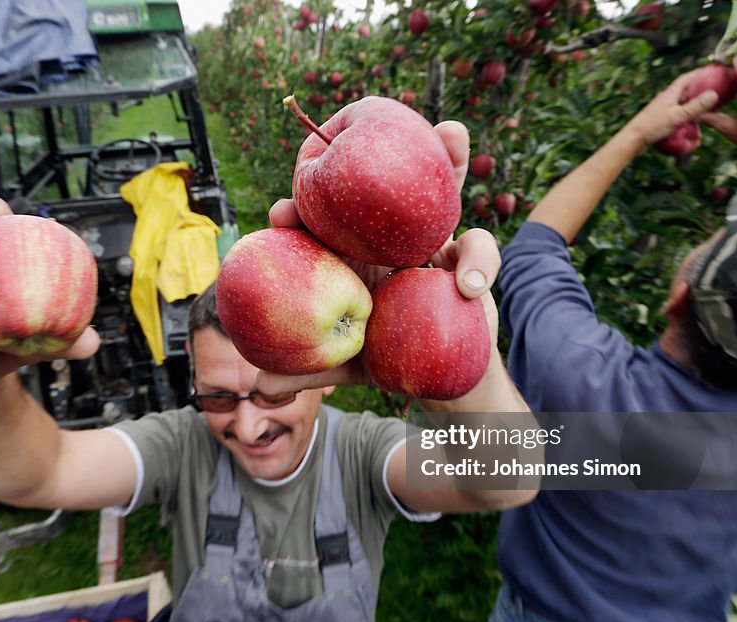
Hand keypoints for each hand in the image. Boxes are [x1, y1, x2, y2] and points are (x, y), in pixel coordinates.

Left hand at [257, 120, 502, 394]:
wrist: (439, 379)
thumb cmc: (384, 361)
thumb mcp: (345, 367)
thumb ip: (307, 372)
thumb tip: (257, 386)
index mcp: (353, 254)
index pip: (325, 223)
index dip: (303, 211)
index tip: (282, 211)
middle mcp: (390, 238)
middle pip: (382, 187)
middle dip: (374, 153)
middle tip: (359, 121)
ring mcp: (432, 243)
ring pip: (441, 193)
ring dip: (449, 158)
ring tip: (451, 132)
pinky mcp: (469, 261)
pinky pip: (479, 251)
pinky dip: (479, 264)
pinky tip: (470, 287)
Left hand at [620, 71, 718, 150]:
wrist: (632, 139)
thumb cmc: (652, 126)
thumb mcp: (677, 116)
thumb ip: (695, 106)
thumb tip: (713, 94)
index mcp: (670, 93)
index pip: (686, 78)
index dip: (699, 73)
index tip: (712, 71)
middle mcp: (666, 98)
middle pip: (686, 90)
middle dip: (699, 90)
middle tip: (714, 91)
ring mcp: (663, 108)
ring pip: (682, 103)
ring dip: (693, 104)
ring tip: (706, 108)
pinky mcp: (661, 118)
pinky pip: (677, 113)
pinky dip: (686, 115)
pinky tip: (691, 122)